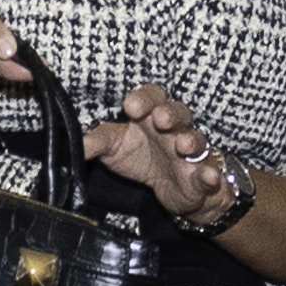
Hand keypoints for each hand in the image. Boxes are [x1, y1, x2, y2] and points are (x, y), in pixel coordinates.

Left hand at [89, 77, 247, 234]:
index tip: (131, 107)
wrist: (171, 189)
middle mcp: (174, 129)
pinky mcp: (202, 175)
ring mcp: (191, 152)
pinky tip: (208, 176)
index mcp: (151, 116)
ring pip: (195, 139)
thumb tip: (75, 143)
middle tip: (159, 119)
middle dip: (170, 114)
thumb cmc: (141, 158)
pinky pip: (209, 172)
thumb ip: (96, 142)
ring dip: (191, 140)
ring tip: (182, 145)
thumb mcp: (114, 149)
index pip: (153, 96)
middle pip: (178, 113)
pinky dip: (210, 174)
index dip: (145, 98)